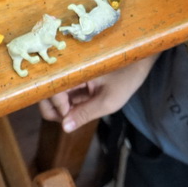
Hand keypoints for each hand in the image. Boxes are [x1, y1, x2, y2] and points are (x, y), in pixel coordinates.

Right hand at [38, 55, 157, 131]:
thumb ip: (85, 114)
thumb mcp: (109, 100)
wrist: (141, 58)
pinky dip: (71, 103)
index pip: (49, 91)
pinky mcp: (75, 78)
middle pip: (47, 94)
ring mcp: (70, 74)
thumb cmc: (128, 75)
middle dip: (56, 110)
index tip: (71, 116)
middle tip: (73, 118)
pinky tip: (85, 103)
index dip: (58, 107)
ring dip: (64, 108)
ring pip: (54, 95)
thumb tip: (65, 128)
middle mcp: (66, 69)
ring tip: (82, 110)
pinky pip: (65, 93)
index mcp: (72, 69)